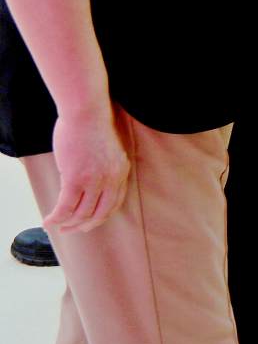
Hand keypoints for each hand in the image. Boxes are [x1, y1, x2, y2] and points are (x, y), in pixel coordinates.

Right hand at [44, 108, 129, 233]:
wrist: (86, 113)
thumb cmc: (92, 126)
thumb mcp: (107, 151)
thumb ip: (103, 168)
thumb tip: (88, 183)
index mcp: (122, 171)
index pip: (115, 203)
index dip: (100, 216)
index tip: (89, 222)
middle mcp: (112, 179)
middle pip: (100, 214)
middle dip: (84, 225)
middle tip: (71, 230)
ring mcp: (94, 180)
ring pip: (81, 213)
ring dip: (68, 224)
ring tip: (57, 225)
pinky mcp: (76, 179)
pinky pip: (65, 208)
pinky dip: (56, 218)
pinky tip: (48, 221)